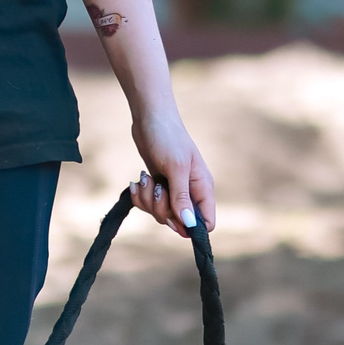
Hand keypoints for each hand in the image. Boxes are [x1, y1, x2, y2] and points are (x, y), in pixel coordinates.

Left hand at [128, 107, 214, 236]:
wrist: (149, 117)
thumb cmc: (168, 137)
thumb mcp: (176, 168)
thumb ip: (181, 197)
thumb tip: (189, 224)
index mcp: (202, 188)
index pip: (207, 222)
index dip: (191, 227)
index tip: (173, 215)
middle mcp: (189, 192)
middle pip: (178, 222)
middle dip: (161, 209)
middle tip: (157, 188)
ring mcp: (172, 189)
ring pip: (160, 213)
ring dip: (148, 200)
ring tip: (145, 179)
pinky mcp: (157, 185)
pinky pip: (148, 204)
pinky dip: (140, 195)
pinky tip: (137, 181)